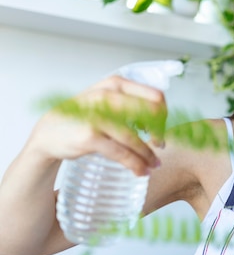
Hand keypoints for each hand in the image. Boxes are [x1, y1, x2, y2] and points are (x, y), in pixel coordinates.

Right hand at [28, 75, 164, 175]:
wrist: (49, 131)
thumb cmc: (83, 116)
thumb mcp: (106, 99)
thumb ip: (131, 103)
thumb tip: (161, 118)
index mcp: (116, 83)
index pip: (155, 96)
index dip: (164, 114)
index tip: (161, 127)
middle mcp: (108, 96)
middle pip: (150, 113)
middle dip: (159, 132)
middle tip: (161, 144)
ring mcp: (98, 116)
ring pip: (135, 138)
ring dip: (148, 155)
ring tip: (154, 165)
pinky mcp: (90, 136)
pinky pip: (121, 153)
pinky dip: (135, 164)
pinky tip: (141, 171)